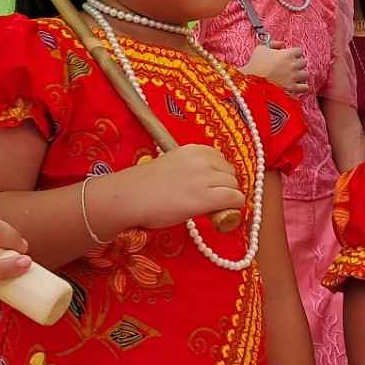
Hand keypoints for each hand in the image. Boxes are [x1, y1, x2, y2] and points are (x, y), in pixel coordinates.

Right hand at [101, 144, 244, 231]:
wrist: (130, 197)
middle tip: (214, 201)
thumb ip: (190, 169)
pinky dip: (234, 207)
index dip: (219, 175)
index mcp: (193, 150)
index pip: (221, 160)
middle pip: (230, 173)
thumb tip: (204, 183)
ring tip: (216, 209)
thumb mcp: (171, 165)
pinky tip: (223, 214)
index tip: (212, 187)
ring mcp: (205, 178)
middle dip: (226, 186)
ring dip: (230, 198)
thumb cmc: (144, 186)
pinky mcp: (206, 198)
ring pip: (234, 186)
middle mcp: (202, 160)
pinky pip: (234, 199)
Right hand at [245, 41, 310, 94]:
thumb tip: (281, 44)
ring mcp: (294, 77)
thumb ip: (272, 43)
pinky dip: (302, 87)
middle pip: (303, 62)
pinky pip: (305, 87)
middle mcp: (293, 65)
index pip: (299, 51)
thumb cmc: (254, 65)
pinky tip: (296, 86)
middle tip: (289, 68)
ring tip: (293, 78)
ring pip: (305, 75)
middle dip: (297, 64)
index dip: (294, 54)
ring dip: (300, 76)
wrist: (251, 83)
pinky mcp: (293, 89)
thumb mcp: (260, 49)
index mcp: (287, 54)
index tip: (289, 57)